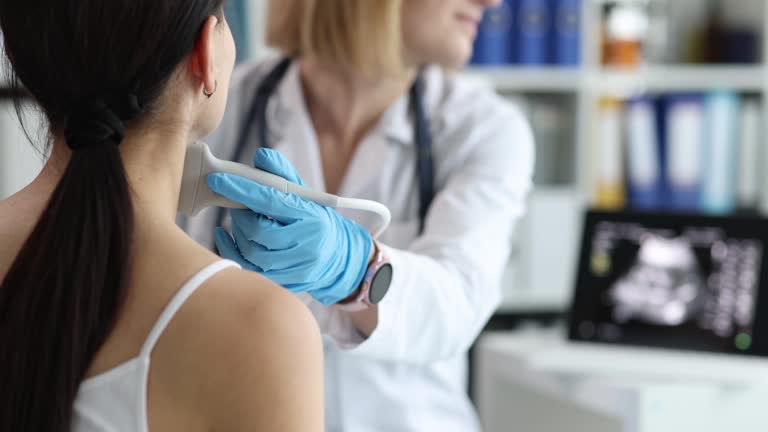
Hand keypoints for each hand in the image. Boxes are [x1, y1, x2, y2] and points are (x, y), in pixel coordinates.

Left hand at [206, 149, 373, 304]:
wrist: (339, 257)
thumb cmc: (317, 221)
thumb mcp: (306, 195)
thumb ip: (283, 175)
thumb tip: (261, 156)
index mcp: (312, 218)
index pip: (271, 201)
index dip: (242, 190)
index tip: (218, 179)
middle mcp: (305, 245)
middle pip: (258, 231)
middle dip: (240, 215)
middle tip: (235, 205)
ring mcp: (295, 268)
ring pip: (251, 252)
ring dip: (236, 233)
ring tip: (239, 221)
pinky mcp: (284, 283)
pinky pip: (249, 270)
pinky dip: (231, 251)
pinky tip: (225, 238)